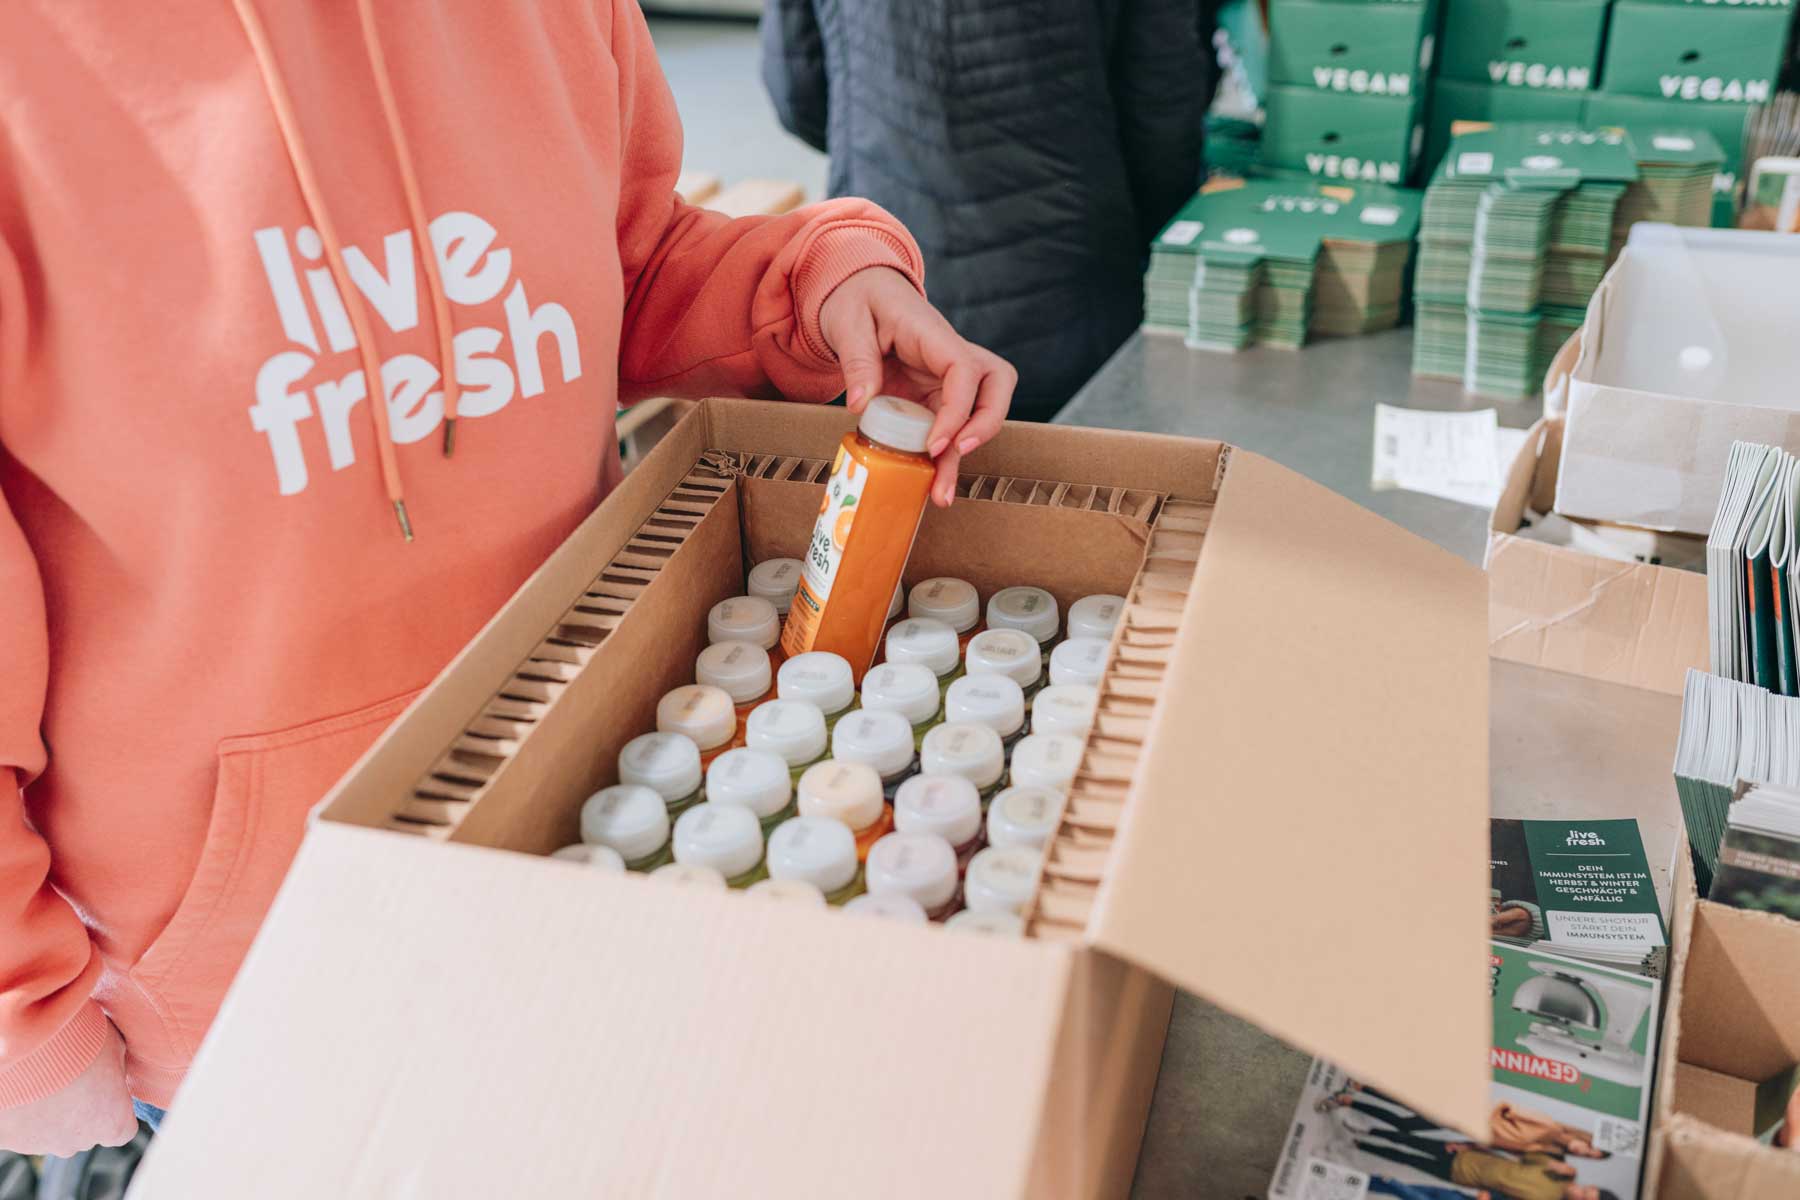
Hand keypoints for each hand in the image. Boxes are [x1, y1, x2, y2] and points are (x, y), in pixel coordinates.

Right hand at [0, 1023, 136, 1155]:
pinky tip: (23, 1089)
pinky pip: (23, 1129)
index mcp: (111, 1123)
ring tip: (44, 1080)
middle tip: (71, 1080)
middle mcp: (78, 1142)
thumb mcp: (115, 1046)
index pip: (121, 1131)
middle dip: (81, 1110)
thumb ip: (118, 1067)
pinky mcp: (12, 1140)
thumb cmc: (76, 1044)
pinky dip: (23, 1113)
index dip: (114, 1111)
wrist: (23, 1049)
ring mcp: (43, 1144)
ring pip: (53, 1132)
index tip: (107, 1092)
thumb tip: (114, 1069)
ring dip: (50, 1112)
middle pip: (85, 1132)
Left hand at [819, 267, 1016, 505]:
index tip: (934, 442)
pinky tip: (931, 486)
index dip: (958, 409)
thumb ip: (857, 361)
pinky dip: (943, 458)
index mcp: (933, 333)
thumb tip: (862, 404)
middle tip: (956, 452)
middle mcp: (950, 356)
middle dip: (986, 424)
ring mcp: (945, 378)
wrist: (857, 291)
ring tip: (942, 495)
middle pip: (996, 386)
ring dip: (963, 455)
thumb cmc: (857, 299)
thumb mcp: (848, 322)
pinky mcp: (933, 397)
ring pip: (977, 414)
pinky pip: (949, 427)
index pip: (965, 369)